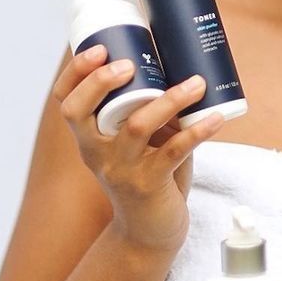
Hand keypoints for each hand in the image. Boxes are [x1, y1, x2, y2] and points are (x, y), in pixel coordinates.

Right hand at [53, 43, 225, 250]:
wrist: (151, 231)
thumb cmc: (147, 174)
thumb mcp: (136, 142)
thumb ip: (147, 109)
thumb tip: (177, 61)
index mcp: (89, 138)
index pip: (66, 101)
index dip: (76, 73)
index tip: (100, 49)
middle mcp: (96, 153)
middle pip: (80, 112)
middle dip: (100, 82)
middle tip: (128, 64)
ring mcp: (120, 170)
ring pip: (135, 128)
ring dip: (168, 100)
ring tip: (195, 83)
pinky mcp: (148, 185)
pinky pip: (173, 152)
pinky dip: (197, 131)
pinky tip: (215, 117)